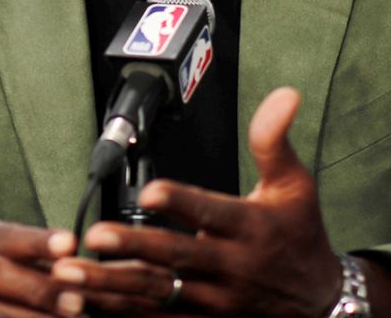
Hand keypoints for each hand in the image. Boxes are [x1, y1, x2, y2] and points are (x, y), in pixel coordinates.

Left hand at [51, 87, 345, 316]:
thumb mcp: (295, 185)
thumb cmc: (300, 235)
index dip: (180, 203)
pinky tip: (86, 305)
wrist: (321, 304)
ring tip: (70, 274)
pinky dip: (122, 313)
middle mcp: (232, 267)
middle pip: (177, 257)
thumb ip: (274, 140)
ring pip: (158, 294)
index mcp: (251, 228)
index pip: (212, 213)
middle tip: (96, 236)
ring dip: (112, 286)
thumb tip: (283, 95)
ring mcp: (216, 301)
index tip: (148, 192)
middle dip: (134, 247)